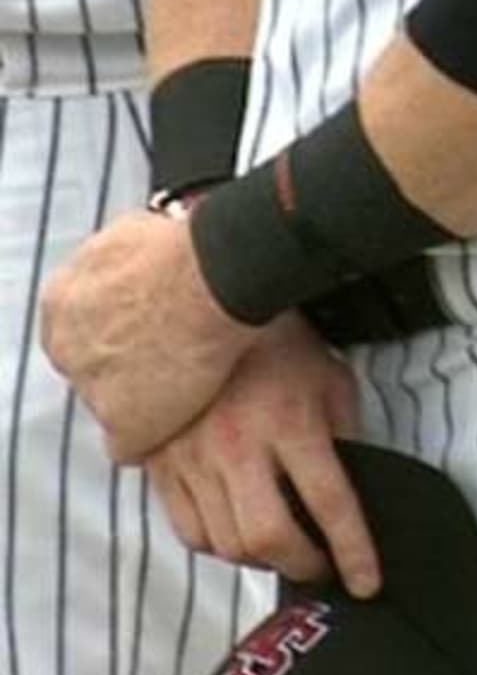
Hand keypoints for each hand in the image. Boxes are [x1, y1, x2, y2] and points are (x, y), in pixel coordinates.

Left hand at [40, 210, 262, 461]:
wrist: (216, 277)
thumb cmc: (186, 247)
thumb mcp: (133, 230)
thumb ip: (118, 256)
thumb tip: (133, 248)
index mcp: (62, 302)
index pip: (81, 330)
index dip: (121, 329)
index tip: (152, 328)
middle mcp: (67, 347)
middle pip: (93, 368)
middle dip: (129, 364)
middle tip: (176, 353)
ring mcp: (93, 389)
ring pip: (114, 405)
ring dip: (148, 398)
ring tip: (194, 385)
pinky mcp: (125, 424)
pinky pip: (131, 444)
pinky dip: (157, 434)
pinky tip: (187, 418)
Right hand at [149, 317, 378, 596]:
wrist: (200, 311)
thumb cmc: (278, 343)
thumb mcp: (331, 377)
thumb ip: (344, 432)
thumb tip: (355, 483)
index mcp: (291, 423)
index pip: (331, 502)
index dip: (353, 551)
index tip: (367, 583)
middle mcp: (239, 448)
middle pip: (268, 538)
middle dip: (301, 566)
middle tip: (320, 568)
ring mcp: (194, 459)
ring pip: (225, 543)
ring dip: (260, 560)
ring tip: (283, 551)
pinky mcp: (162, 465)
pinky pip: (188, 530)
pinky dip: (218, 546)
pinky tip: (238, 535)